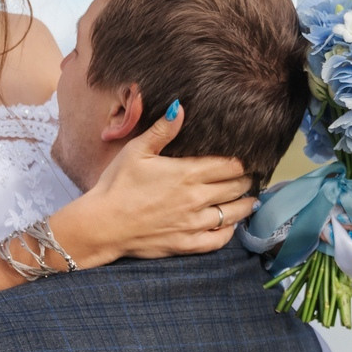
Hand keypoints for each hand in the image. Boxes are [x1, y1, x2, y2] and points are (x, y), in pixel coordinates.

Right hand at [52, 103, 257, 262]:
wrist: (102, 224)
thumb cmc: (117, 185)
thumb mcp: (136, 151)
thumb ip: (162, 130)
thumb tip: (180, 107)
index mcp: (187, 173)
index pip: (229, 166)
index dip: (241, 162)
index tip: (245, 160)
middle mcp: (196, 199)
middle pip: (236, 188)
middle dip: (245, 181)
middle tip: (249, 178)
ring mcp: (193, 224)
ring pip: (233, 214)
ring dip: (244, 205)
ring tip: (249, 200)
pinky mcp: (186, 244)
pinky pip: (218, 240)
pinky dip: (229, 232)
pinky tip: (230, 225)